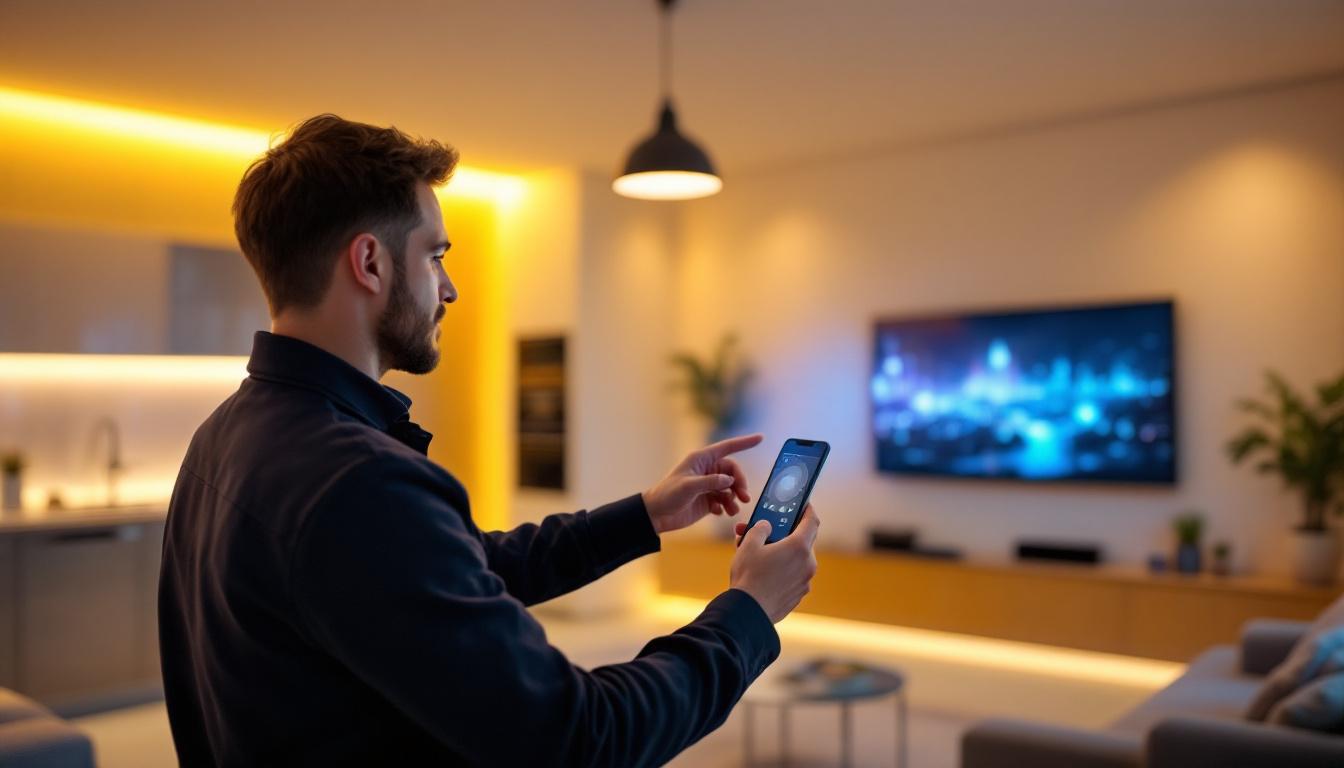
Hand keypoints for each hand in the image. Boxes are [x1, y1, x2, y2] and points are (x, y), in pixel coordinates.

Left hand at [641, 433, 763, 534]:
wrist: (656, 515)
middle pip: (732, 473)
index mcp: (701, 460)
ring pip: (730, 488)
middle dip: (740, 484)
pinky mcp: (707, 500)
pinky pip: (724, 501)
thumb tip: (730, 481)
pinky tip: (719, 513)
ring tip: (733, 510)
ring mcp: (708, 486)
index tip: (760, 438)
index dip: (744, 443)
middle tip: (744, 497)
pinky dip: (725, 507)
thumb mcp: (688, 487)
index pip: (727, 448)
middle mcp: (706, 470)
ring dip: (734, 498)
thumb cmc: (668, 495)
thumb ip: (710, 482)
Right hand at [729, 504, 819, 622]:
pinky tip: (763, 571)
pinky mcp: (799, 594)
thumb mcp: (749, 544)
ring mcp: (805, 581)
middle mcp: (807, 563)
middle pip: (803, 541)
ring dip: (782, 553)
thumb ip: (760, 529)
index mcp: (799, 547)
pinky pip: (793, 575)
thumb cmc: (749, 576)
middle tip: (768, 531)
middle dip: (785, 534)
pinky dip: (783, 569)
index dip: (808, 510)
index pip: (812, 521)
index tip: (804, 506)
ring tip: (759, 553)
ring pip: (796, 559)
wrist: (748, 612)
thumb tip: (767, 526)